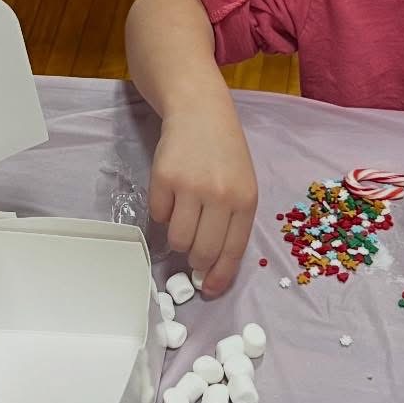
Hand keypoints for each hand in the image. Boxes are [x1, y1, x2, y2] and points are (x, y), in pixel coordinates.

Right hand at [149, 96, 258, 298]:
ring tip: (183, 219)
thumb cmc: (224, 154)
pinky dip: (162, 213)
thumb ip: (232, 224)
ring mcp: (190, 187)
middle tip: (192, 254)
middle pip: (202, 251)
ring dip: (177, 238)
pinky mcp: (163, 179)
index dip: (220, 276)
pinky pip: (158, 216)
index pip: (232, 251)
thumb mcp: (242, 186)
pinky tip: (172, 195)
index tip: (210, 290)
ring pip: (177, 239)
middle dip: (196, 261)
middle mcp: (220, 195)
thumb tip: (213, 269)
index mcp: (245, 200)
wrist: (200, 112)